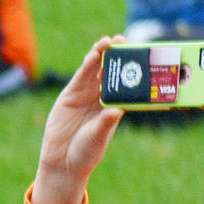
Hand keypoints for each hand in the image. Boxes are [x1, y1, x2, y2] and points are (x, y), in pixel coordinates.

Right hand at [32, 35, 126, 203]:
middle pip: (113, 71)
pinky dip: (88, 64)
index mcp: (115, 106)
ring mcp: (86, 94)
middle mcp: (102, 97)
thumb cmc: (85, 153)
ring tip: (110, 41)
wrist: (61, 162)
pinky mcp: (70, 94)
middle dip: (118, 55)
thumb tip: (116, 111)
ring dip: (103, 54)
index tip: (141, 56)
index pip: (128, 83)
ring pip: (96, 69)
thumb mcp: (97, 139)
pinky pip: (81, 76)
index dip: (134, 69)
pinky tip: (95, 53)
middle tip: (125, 41)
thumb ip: (104, 124)